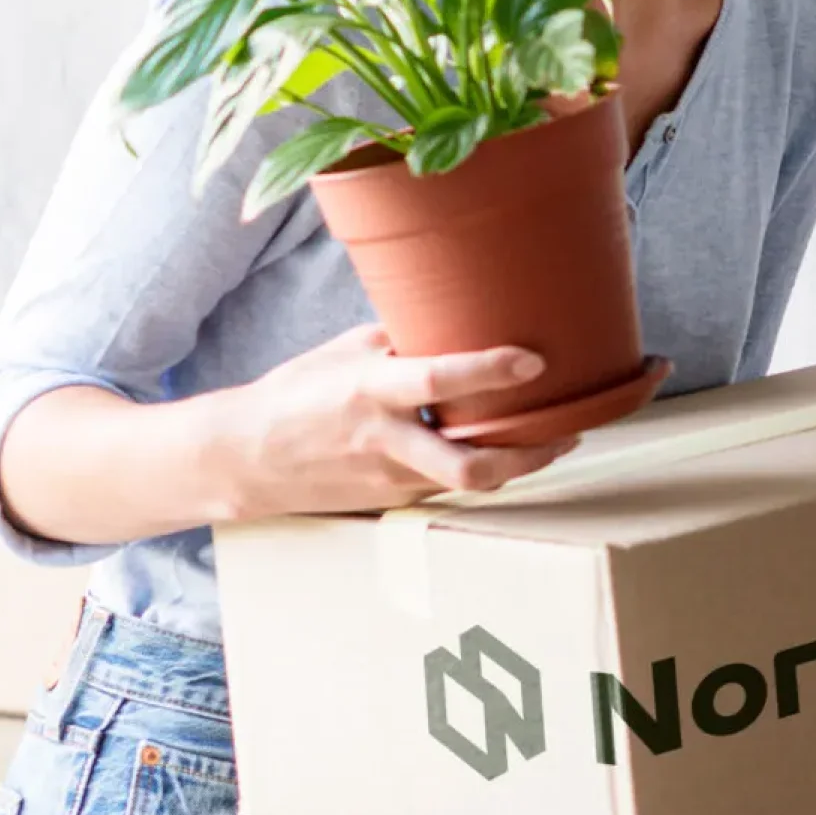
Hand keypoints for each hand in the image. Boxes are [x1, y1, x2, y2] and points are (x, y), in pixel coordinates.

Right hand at [211, 324, 575, 517]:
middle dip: (528, 453)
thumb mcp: (348, 351)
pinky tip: (507, 450)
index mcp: (370, 389)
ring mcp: (390, 478)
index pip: (437, 380)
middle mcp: (384, 438)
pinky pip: (450, 486)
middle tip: (569, 428)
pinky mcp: (393, 502)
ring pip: (469, 481)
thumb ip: (405, 340)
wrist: (246, 458)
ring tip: (556, 439)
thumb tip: (463, 312)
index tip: (534, 360)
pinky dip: (482, 469)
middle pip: (468, 463)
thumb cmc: (301, 392)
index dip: (489, 371)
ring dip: (519, 464)